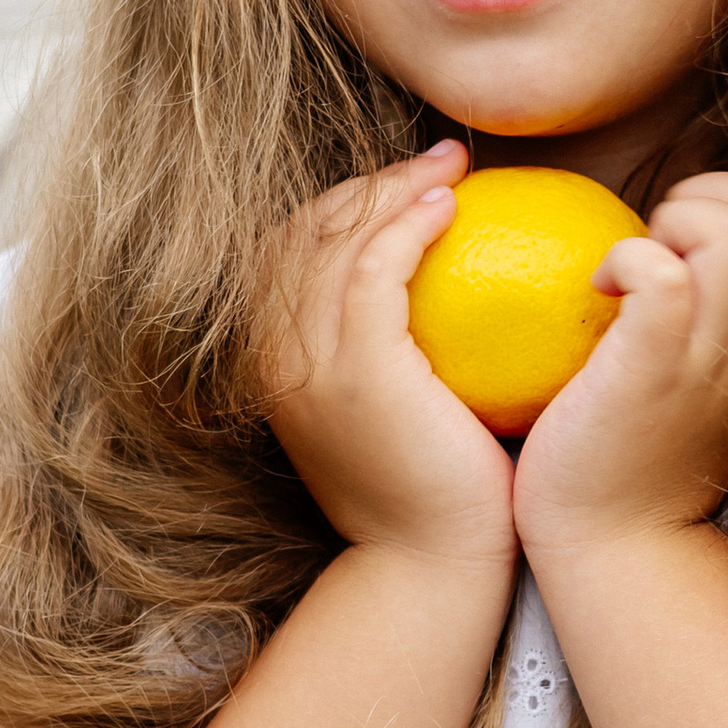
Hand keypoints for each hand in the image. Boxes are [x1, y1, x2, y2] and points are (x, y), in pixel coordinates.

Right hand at [262, 142, 519, 573]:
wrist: (430, 569)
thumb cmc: (436, 494)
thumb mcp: (401, 411)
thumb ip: (400, 352)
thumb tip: (449, 291)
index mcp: (276, 364)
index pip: (289, 251)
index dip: (344, 203)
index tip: (412, 184)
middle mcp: (274, 357)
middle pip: (303, 231)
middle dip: (369, 180)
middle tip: (442, 159)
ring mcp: (306, 363)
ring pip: (333, 237)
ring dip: (394, 186)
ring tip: (454, 169)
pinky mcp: (354, 370)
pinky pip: (372, 267)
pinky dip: (407, 224)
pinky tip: (451, 208)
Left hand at [513, 170, 727, 560]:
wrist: (617, 547)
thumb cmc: (633, 454)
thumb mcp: (693, 370)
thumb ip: (703, 309)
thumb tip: (666, 239)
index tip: (678, 241)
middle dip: (708, 195)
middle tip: (653, 246)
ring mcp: (712, 354)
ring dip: (676, 223)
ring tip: (631, 268)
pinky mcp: (657, 371)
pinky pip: (664, 277)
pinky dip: (628, 259)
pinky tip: (599, 290)